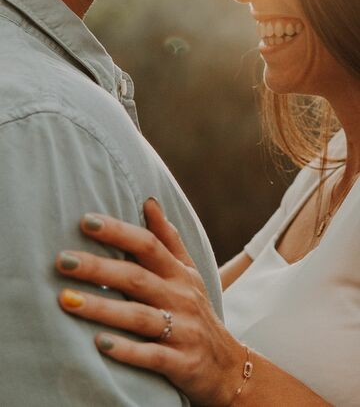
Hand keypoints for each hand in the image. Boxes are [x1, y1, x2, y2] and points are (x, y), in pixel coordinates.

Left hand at [56, 199, 245, 406]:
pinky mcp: (181, 362)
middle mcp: (181, 297)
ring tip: (67, 300)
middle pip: (137, 277)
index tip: (86, 221)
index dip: (118, 232)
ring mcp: (182, 330)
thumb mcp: (188, 272)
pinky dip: (127, 350)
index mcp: (179, 273)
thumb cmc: (196, 310)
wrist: (226, 364)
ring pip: (139, 316)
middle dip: (99, 268)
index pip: (148, 245)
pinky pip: (152, 355)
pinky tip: (100, 344)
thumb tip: (149, 201)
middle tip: (63, 260)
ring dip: (102, 307)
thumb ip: (168, 238)